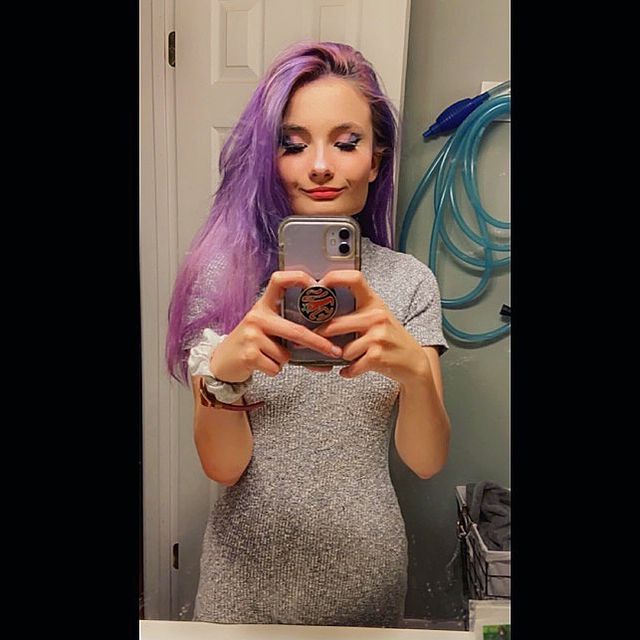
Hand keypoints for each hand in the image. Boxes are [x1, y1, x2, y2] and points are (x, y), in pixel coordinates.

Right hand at [209, 271, 343, 381]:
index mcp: (264, 305)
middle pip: (295, 330)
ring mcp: (252, 334)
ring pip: (286, 354)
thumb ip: (290, 332)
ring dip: (283, 360)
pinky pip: (276, 366)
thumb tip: (326, 347)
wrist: (222, 361)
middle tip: (333, 350)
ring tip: (268, 355)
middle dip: (318, 342)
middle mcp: (257, 316)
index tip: (315, 284)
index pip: (279, 281)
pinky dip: (274, 369)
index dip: (298, 278)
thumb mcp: (266, 330)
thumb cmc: (251, 344)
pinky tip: (261, 363)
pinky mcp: (249, 354)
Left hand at [314, 270, 429, 385]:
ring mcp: (378, 335)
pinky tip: (350, 370)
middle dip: (322, 335)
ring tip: (352, 356)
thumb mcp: (378, 317)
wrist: (415, 362)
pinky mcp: (377, 356)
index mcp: (374, 302)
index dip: (334, 278)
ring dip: (342, 357)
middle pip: (335, 323)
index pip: (354, 278)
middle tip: (317, 338)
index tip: (319, 286)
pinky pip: (351, 365)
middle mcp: (376, 316)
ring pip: (342, 349)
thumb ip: (356, 310)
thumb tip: (321, 308)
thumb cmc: (391, 338)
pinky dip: (348, 371)